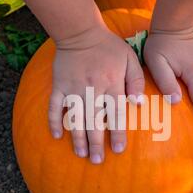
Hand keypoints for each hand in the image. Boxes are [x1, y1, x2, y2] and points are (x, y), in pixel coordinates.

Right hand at [49, 25, 144, 163]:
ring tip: (81, 154)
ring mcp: (73, 88)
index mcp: (111, 83)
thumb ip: (136, 81)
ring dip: (77, 137)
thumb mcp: (130, 59)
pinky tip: (55, 135)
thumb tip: (138, 104)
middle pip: (94, 120)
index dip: (116, 133)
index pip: (115, 114)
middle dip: (96, 142)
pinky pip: (54, 106)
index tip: (118, 150)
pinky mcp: (59, 85)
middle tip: (97, 160)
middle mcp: (92, 89)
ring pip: (75, 117)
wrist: (80, 32)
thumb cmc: (109, 48)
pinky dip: (54, 120)